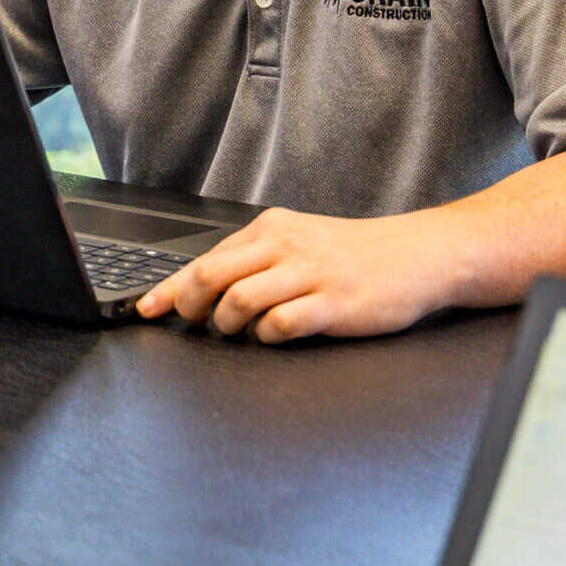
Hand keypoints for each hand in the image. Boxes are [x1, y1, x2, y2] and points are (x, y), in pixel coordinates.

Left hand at [134, 207, 456, 342]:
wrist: (419, 256)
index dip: (169, 289)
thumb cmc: (354, 255)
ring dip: (228, 325)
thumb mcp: (299, 243)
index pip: (205, 258)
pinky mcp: (334, 303)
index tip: (146, 309)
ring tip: (241, 331)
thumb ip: (255, 261)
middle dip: (190, 306)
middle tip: (194, 324)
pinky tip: (275, 336)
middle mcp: (286, 246)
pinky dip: (267, 336)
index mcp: (272, 228)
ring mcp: (310, 274)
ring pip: (240, 301)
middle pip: (212, 276)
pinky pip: (281, 324)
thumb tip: (201, 287)